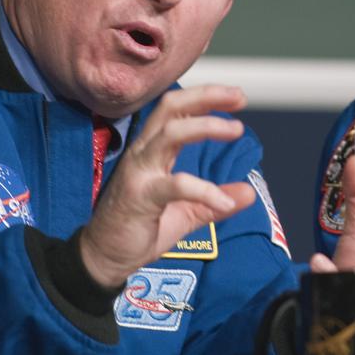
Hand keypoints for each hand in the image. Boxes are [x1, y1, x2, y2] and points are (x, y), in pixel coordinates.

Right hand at [79, 86, 256, 287]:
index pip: (177, 110)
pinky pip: (175, 185)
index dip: (206, 97)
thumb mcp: (186, 213)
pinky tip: (226, 202)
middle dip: (206, 96)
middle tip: (239, 96)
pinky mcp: (140, 197)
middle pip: (171, 108)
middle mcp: (143, 153)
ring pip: (170, 133)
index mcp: (152, 150)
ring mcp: (139, 172)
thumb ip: (214, 200)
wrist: (105, 259)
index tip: (237, 97)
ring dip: (205, 126)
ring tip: (236, 129)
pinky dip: (204, 190)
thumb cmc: (140, 229)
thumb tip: (249, 192)